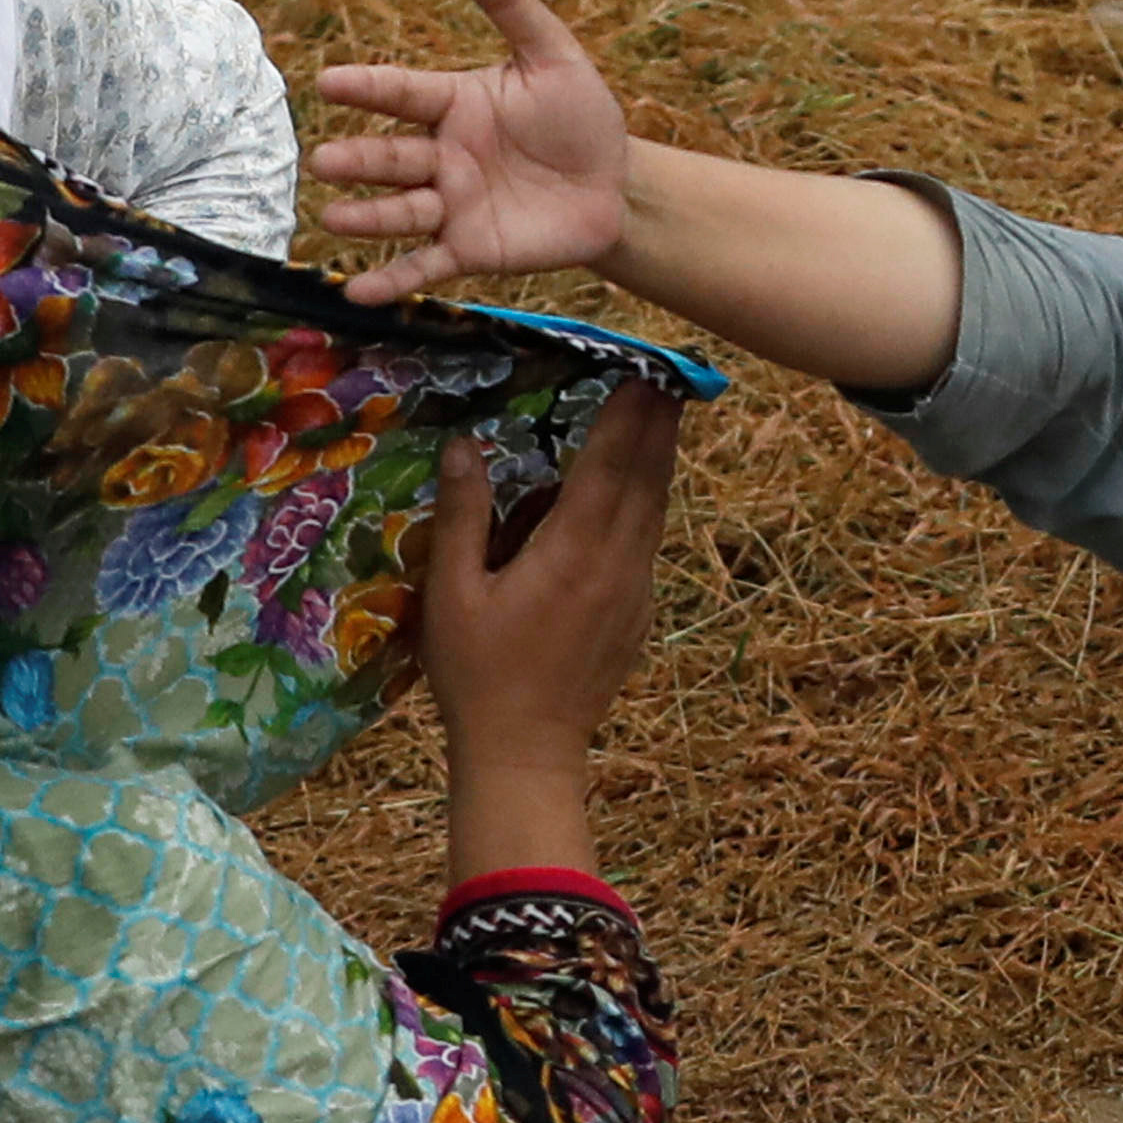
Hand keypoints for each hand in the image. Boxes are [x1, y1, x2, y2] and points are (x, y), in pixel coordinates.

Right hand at [313, 0, 639, 301]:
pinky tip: (356, 293)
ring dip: (367, 218)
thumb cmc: (581, 115)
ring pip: (401, 211)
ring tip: (334, 218)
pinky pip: (424, 265)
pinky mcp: (469, 248)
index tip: (329, 81)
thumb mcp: (552, 55)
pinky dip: (392, 280)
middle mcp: (440, 154)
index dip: (368, 87)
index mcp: (453, 102)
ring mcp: (451, 204)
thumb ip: (508, 1)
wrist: (618, 185)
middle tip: (324, 162)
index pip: (402, 92)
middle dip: (358, 160)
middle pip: (392, 156)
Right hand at [421, 388, 680, 879]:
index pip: (608, 467)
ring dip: (660, 461)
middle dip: (657, 425)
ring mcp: (636, 590)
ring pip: (655, 510)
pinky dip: (647, 505)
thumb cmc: (477, 672)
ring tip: (664, 415)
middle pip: (647, 480)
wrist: (527, 750)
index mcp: (572, 553)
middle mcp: (618, 565)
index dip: (628, 416)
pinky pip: (647, 544)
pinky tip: (639, 489)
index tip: (643, 372)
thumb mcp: (454, 592)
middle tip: (669, 375)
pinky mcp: (640, 613)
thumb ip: (464, 515)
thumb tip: (466, 445)